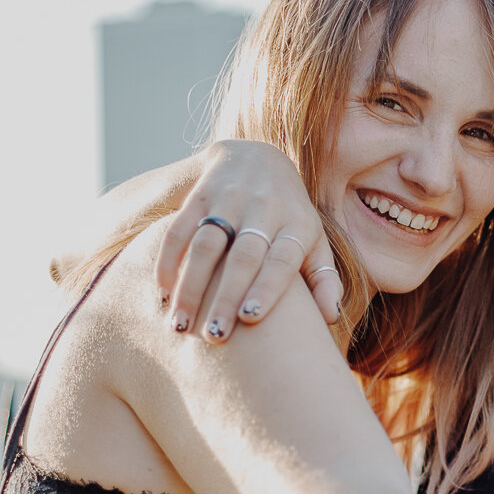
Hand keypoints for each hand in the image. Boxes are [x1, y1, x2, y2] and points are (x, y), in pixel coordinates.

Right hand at [158, 140, 345, 340]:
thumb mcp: (315, 241)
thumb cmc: (291, 216)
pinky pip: (179, 230)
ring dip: (190, 287)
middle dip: (226, 297)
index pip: (282, 259)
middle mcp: (264, 209)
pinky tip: (163, 294)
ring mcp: (230, 200)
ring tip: (179, 325)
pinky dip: (167, 262)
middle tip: (215, 335)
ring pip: (206, 245)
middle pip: (243, 257)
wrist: (256, 157)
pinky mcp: (199, 196)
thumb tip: (330, 319)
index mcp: (297, 224)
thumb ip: (324, 279)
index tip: (250, 319)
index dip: (267, 288)